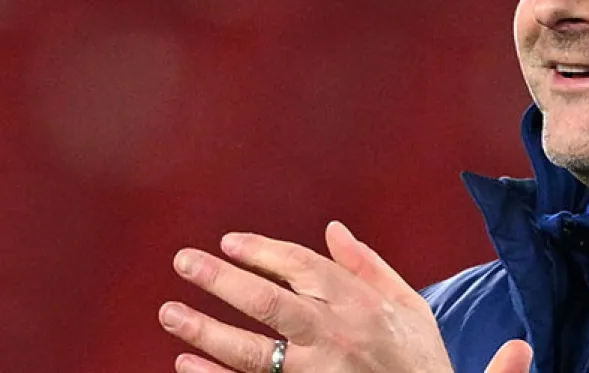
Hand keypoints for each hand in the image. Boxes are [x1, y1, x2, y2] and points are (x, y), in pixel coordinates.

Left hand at [159, 222, 532, 372]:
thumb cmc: (419, 357)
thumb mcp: (408, 304)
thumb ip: (368, 265)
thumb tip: (333, 229)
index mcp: (359, 303)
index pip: (302, 267)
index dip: (262, 251)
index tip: (228, 242)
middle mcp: (335, 336)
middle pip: (270, 304)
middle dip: (223, 281)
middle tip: (184, 262)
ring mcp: (317, 372)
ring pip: (252, 352)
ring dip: (206, 331)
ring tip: (170, 313)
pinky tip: (186, 362)